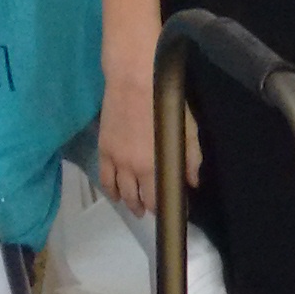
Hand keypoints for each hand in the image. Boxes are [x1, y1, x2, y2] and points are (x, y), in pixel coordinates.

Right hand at [94, 72, 198, 217]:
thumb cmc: (165, 102)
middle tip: (152, 211)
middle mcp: (133, 169)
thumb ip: (190, 158)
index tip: (174, 209)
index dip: (167, 207)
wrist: (133, 82)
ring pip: (121, 192)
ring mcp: (116, 160)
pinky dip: (110, 190)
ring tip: (135, 208)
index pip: (160, 198)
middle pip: (138, 198)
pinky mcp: (103, 150)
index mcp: (155, 165)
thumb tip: (191, 182)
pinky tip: (115, 195)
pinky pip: (104, 178)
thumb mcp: (186, 130)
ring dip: (129, 203)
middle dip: (147, 208)